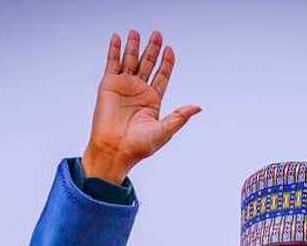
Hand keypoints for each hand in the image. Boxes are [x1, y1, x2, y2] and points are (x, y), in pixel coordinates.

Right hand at [82, 29, 201, 183]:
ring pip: (130, 60)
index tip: (170, 50)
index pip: (162, 75)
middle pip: (148, 64)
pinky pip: (112, 63)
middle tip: (157, 34)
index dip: (166, 62)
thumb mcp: (164, 130)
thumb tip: (198, 107)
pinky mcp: (109, 85)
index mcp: (153, 100)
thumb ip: (180, 116)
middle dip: (152, 49)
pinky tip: (117, 38)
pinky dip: (114, 50)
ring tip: (136, 32)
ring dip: (134, 46)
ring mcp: (124, 87)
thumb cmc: (138, 146)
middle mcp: (138, 91)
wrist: (115, 151)